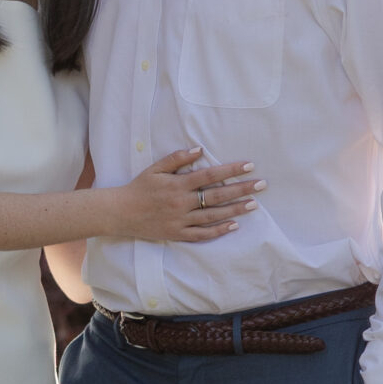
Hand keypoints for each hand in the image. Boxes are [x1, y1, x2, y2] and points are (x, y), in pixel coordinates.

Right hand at [105, 149, 263, 244]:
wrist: (121, 213)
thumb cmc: (139, 188)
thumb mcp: (156, 168)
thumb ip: (177, 158)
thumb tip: (200, 149)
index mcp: (178, 184)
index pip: (210, 175)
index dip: (231, 170)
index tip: (249, 166)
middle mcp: (182, 203)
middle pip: (218, 195)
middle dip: (242, 189)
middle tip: (262, 185)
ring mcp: (181, 220)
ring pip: (213, 216)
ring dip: (235, 210)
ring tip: (253, 204)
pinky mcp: (178, 234)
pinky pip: (202, 234)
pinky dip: (218, 230)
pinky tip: (234, 225)